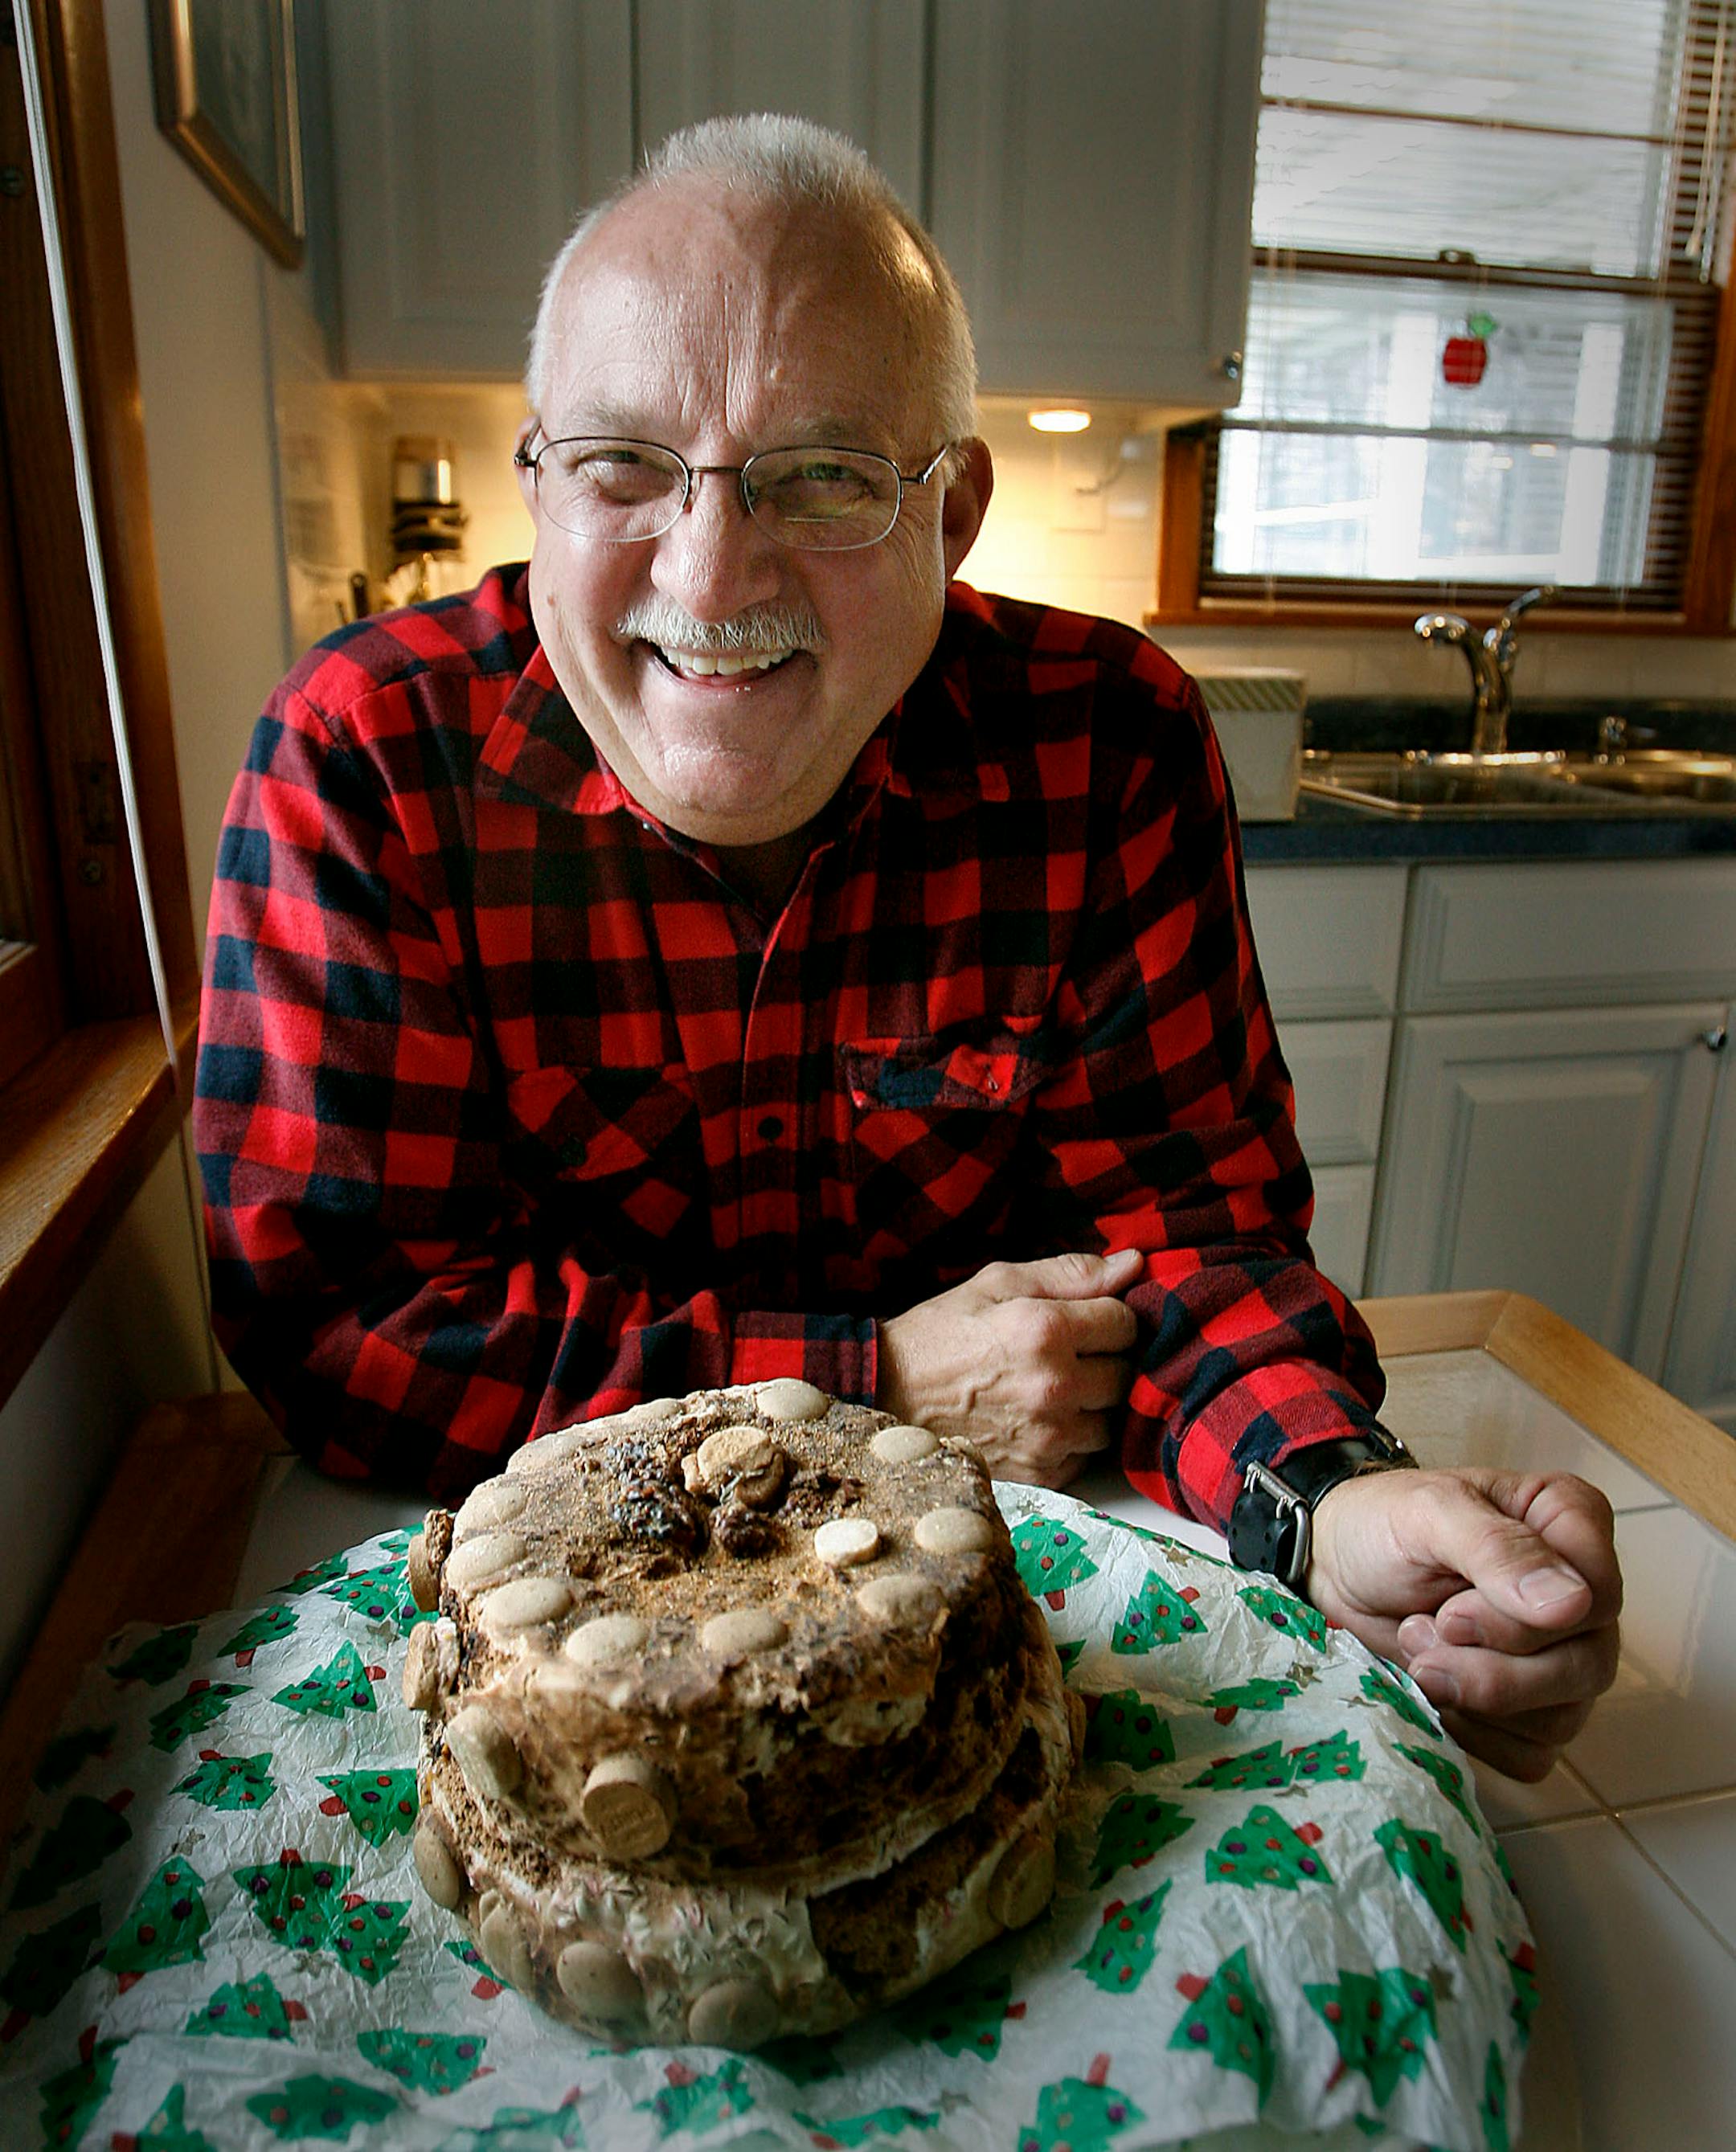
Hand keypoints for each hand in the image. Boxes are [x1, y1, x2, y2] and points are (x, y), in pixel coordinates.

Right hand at [877, 1249, 1143, 1486]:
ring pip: (1111, 1420)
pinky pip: (1085, 1456)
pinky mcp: (1039, 1472)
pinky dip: (1072, 1438)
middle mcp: (1055, 1387)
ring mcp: (1049, 1437)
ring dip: (1092, 1403)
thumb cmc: (943, 1332)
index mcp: (1046, 1331)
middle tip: (1070, 1353)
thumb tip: (1133, 1264)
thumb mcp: (998, 1284)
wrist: (888, 1391)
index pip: (1126, 1323)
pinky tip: (1040, 1418)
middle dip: (1105, 1360)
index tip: (1085, 1319)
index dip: (1109, 1316)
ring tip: (1055, 1386)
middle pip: (1125, 1374)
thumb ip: (1070, 1273)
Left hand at [1304, 1466, 1620, 1779]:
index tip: (1452, 1612)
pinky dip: (1474, 1733)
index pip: (1599, 1595)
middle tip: (1420, 1633)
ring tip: (1416, 1646)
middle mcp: (1581, 1597)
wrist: (1334, 1568)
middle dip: (1493, 1668)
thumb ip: (1498, 1549)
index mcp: (1569, 1524)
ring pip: (1561, 1717)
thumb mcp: (1430, 1514)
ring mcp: (1562, 1658)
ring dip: (1473, 1695)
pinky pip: (1532, 1754)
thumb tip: (1573, 1605)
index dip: (1525, 1622)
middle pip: (1586, 1667)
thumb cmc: (1384, 1524)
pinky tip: (1433, 1690)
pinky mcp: (1532, 1711)